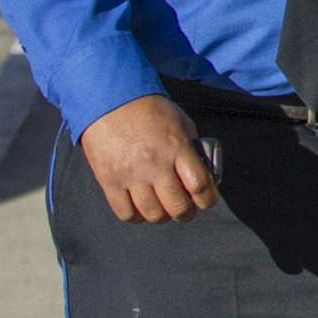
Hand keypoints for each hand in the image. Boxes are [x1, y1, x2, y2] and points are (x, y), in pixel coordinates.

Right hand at [78, 94, 217, 223]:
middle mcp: (155, 165)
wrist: (110, 100)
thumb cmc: (149, 109)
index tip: (208, 200)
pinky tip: (141, 208)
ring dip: (162, 216)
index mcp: (176, 148)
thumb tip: (202, 170)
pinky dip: (137, 216)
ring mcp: (131, 176)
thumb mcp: (180, 122)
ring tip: (164, 209)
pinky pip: (126, 213)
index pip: (200, 186)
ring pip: (152, 214)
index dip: (208, 200)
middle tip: (186, 210)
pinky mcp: (109, 182)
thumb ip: (191, 147)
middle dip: (187, 213)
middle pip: (177, 207)